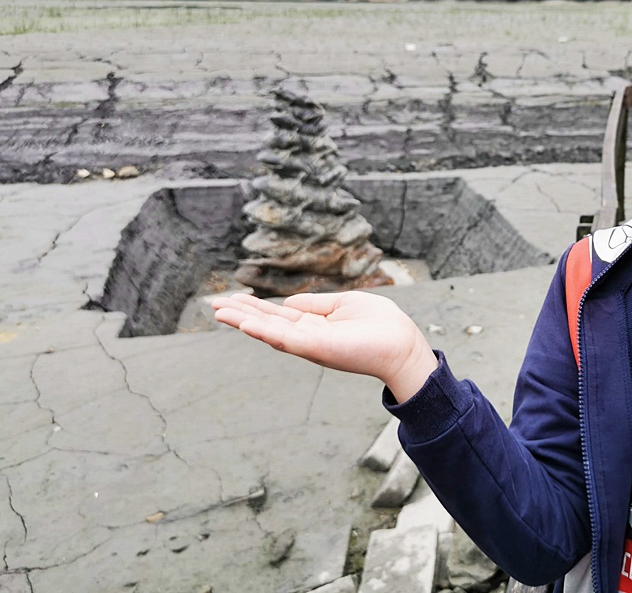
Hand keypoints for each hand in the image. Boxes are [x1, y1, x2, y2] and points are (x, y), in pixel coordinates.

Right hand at [212, 292, 437, 401]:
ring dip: (244, 321)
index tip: (231, 298)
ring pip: (270, 332)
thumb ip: (316, 304)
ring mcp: (310, 344)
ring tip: (219, 312)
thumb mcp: (344, 304)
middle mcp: (308, 336)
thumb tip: (289, 303)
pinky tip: (245, 323)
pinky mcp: (317, 349)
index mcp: (314, 325)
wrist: (402, 344)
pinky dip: (265, 331)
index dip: (254, 306)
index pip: (277, 315)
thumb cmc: (381, 325)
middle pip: (267, 323)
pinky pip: (286, 339)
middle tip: (212, 305)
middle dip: (240, 313)